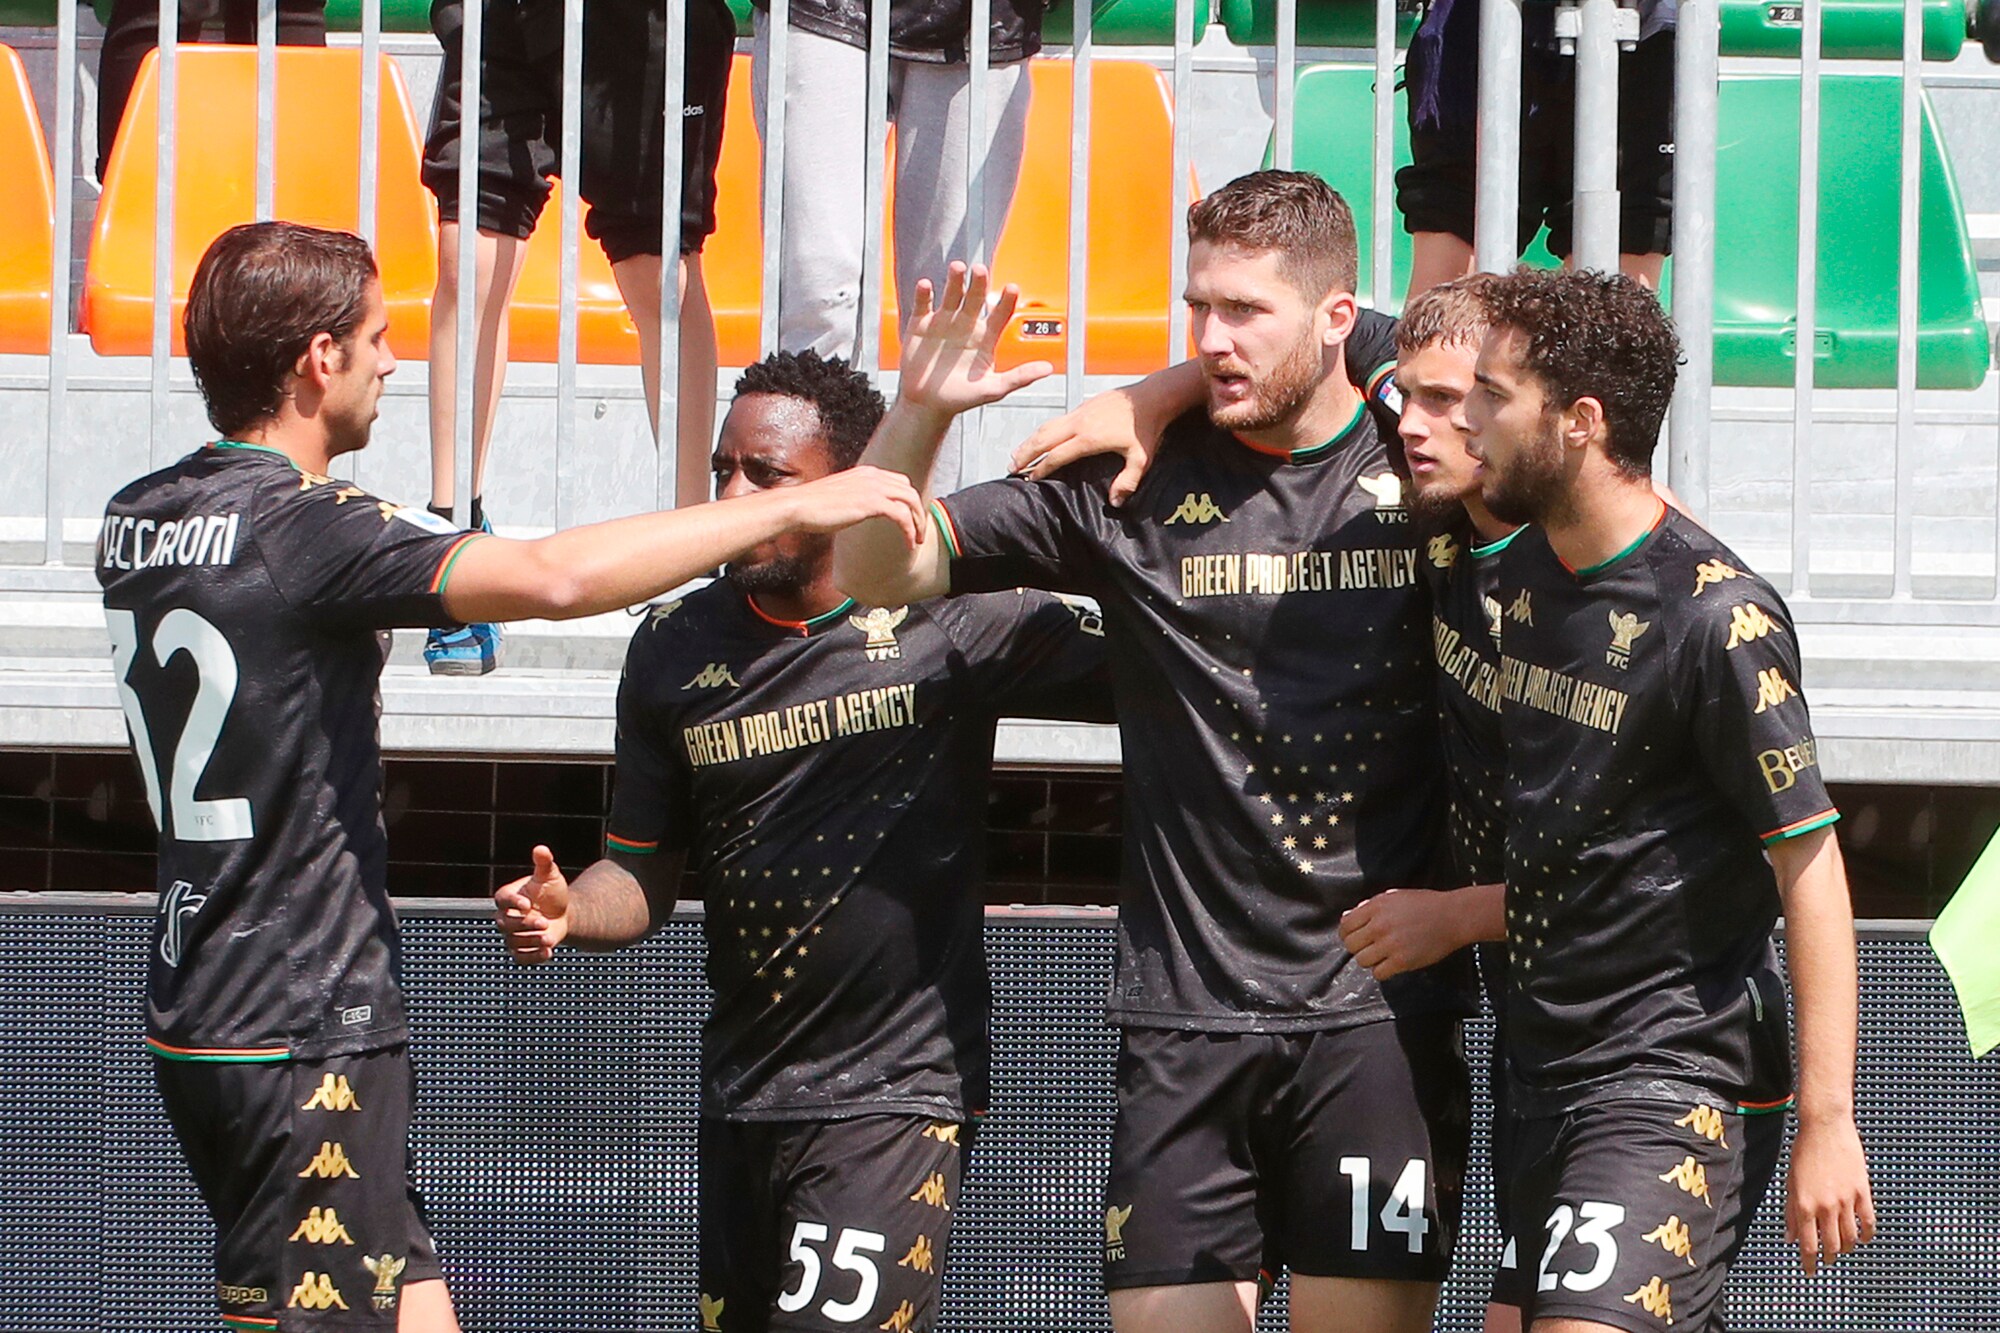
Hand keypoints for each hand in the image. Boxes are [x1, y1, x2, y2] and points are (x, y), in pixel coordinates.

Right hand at [494, 844, 569, 964]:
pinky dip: (533, 957)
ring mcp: (512, 934)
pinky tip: (548, 952)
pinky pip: (520, 958)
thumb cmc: (552, 892)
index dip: (513, 903)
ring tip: (548, 937)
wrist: (562, 912)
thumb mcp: (549, 876)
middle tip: (544, 922)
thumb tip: (541, 849)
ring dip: (531, 940)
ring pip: (513, 941)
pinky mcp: (520, 949)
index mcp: (508, 896)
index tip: (527, 904)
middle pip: (505, 924)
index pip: (502, 900)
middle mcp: (506, 916)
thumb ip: (544, 863)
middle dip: (524, 924)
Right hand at [787, 465, 926, 548]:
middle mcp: (873, 476)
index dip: (909, 500)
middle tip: (919, 532)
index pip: (899, 482)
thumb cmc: (813, 506)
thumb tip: (860, 511)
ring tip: (918, 540)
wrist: (799, 506)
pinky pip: (902, 515)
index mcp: (866, 473)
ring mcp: (873, 488)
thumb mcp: (840, 496)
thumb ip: (855, 498)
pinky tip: (909, 544)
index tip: (912, 519)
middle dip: (918, 512)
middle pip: (909, 490)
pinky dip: (910, 531)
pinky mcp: (871, 503)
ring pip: (911, 501)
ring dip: (918, 522)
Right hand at [899, 263, 1053, 418]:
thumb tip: (1047, 368)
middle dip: (979, 283)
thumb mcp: (993, 389)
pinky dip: (924, 294)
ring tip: (958, 268)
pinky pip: (924, 305)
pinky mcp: (921, 324)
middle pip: (976, 298)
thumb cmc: (961, 397)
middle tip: (980, 270)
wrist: (927, 405)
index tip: (1012, 288)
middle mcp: (967, 324)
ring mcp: (944, 322)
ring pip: (952, 295)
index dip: (1006, 301)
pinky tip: (926, 285)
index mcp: (986, 337)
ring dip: (955, 281)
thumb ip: (1019, 377)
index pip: (1001, 314)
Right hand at [1008, 386, 1160, 506]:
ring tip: (1018, 454)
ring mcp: (1079, 411)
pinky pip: (1057, 420)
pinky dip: (1043, 431)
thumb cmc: (1147, 427)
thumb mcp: (1141, 459)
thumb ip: (1127, 481)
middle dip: (1025, 453)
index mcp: (1089, 438)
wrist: (1152, 396)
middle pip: (1043, 438)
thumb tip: (1115, 502)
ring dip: (1030, 440)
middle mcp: (1079, 423)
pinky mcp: (1083, 405)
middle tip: (1011, 467)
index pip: (1057, 455)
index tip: (1031, 479)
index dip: (1041, 468)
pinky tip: (1042, 438)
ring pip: (1047, 426)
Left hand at [1337, 889, 1464, 980]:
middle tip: (1368, 946)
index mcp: (1376, 907)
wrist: (1453, 916)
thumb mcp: (1394, 897)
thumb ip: (1369, 907)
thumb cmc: (1426, 905)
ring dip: (1370, 959)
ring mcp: (1391, 944)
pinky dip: (1382, 971)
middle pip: (1351, 945)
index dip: (1346, 933)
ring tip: (1382, 954)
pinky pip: (1378, 973)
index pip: (1345, 925)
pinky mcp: (1402, 961)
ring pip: (1362, 961)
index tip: (1352, 936)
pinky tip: (1391, 963)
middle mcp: (1380, 926)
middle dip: (1358, 946)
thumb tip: (1347, 917)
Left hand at [1786, 1115, 1875, 1275]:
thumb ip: (1791, 1211)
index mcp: (1805, 1204)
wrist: (1825, 1127)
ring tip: (1842, 1249)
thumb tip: (1789, 1237)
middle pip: (1832, 1245)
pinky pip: (1869, 1221)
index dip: (1808, 1262)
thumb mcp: (1791, 1182)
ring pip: (1851, 1237)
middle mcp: (1826, 1205)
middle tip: (1827, 1261)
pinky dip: (1867, 1234)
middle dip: (1829, 1257)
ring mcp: (1847, 1200)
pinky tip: (1863, 1238)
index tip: (1809, 1272)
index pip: (1808, 1244)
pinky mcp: (1863, 1192)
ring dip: (1847, 1248)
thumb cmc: (1804, 1152)